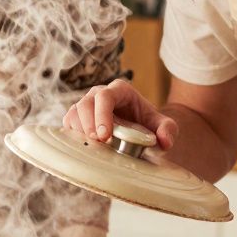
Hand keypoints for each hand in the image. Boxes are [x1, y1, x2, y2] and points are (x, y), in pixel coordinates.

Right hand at [62, 79, 177, 149]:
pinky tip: (83, 145)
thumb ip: (168, 129)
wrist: (138, 127)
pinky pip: (68, 122)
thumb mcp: (163, 125)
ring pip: (74, 112)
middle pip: (86, 103)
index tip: (105, 135)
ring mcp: (87, 104)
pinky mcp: (78, 117)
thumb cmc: (148, 124)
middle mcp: (99, 94)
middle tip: (99, 143)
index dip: (102, 115)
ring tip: (92, 145)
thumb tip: (165, 141)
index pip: (105, 97)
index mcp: (120, 90)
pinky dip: (71, 133)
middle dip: (89, 124)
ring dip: (79, 130)